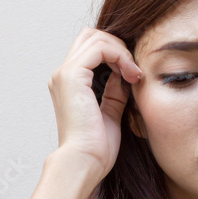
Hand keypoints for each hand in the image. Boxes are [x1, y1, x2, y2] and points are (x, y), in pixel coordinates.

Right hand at [47, 27, 141, 180]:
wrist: (85, 162)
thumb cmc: (97, 148)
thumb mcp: (111, 113)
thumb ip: (114, 91)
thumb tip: (125, 74)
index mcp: (70, 84)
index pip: (92, 49)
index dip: (116, 54)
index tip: (134, 75)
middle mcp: (63, 75)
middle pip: (91, 36)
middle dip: (118, 46)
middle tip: (135, 70)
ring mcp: (65, 74)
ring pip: (95, 37)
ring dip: (121, 51)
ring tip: (134, 74)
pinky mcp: (72, 76)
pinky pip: (100, 47)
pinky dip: (119, 55)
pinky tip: (130, 74)